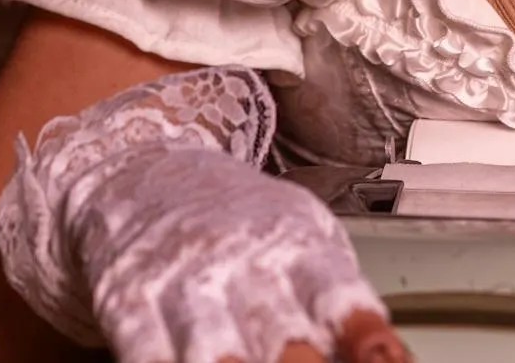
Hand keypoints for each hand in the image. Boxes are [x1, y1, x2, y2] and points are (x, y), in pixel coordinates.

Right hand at [0, 67, 407, 362]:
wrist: (140, 170)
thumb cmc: (235, 218)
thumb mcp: (300, 231)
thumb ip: (338, 292)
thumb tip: (386, 354)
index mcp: (295, 246)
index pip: (339, 297)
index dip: (366, 338)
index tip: (387, 360)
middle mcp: (241, 265)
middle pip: (282, 339)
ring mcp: (183, 285)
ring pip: (214, 353)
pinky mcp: (127, 302)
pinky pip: (146, 352)